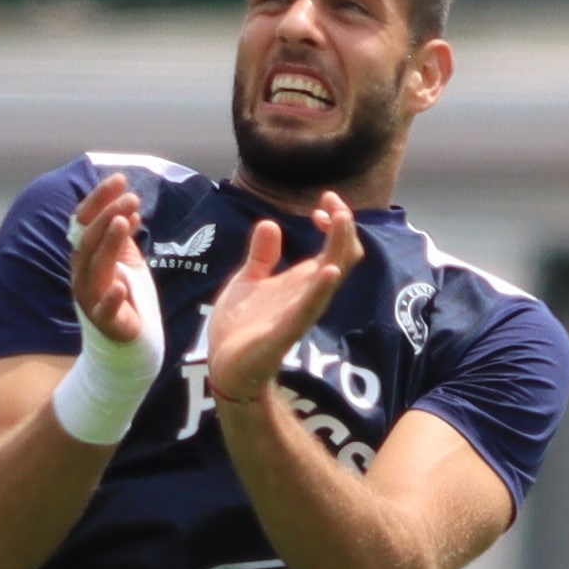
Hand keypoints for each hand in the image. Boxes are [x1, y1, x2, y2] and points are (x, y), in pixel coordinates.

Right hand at [68, 170, 156, 347]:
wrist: (128, 338)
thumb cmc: (125, 293)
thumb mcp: (125, 257)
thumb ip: (123, 234)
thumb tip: (130, 207)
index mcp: (85, 255)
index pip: (85, 220)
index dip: (99, 199)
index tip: (120, 179)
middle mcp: (83, 273)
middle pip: (89, 240)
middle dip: (107, 215)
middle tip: (131, 197)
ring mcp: (91, 297)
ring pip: (96, 267)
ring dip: (108, 244)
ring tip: (122, 221)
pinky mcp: (105, 322)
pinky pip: (104, 310)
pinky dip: (111, 298)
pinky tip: (120, 286)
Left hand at [208, 194, 361, 407]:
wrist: (223, 366)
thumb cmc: (240, 327)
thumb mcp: (249, 280)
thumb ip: (262, 255)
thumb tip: (270, 224)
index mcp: (302, 282)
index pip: (336, 247)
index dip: (337, 221)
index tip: (325, 202)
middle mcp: (308, 295)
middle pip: (343, 258)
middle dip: (344, 227)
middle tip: (334, 203)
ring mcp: (299, 313)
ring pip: (331, 279)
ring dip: (338, 248)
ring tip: (341, 221)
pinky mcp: (284, 332)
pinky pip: (308, 309)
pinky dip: (319, 289)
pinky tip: (328, 270)